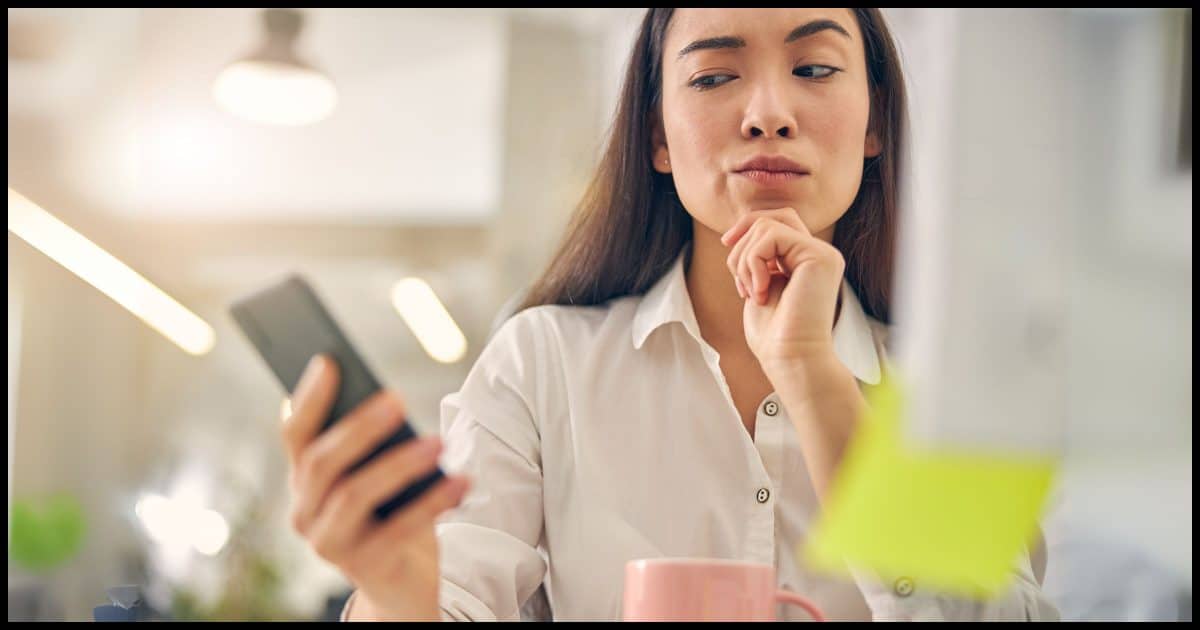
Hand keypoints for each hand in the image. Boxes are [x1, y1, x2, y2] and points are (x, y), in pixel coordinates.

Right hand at [281, 355, 470, 618]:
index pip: (295, 434)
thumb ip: (373, 446)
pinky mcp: (363, 568)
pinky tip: (462, 481)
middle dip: (360, 427)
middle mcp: (305, 512)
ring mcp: (329, 544)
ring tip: (438, 443)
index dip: (308, 397)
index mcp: (304, 482)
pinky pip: (397, 530)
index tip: (330, 361)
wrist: (402, 585)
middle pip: (322, 462)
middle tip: (398, 399)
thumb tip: (388, 401)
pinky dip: (432, 503)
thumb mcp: (378, 476)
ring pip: (354, 495)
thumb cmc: (390, 516)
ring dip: (399, 465)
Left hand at [721, 208, 844, 367]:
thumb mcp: (758, 286)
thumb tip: (737, 234)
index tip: (726, 244)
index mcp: (806, 260)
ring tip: (751, 292)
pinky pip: (771, 236)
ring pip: (766, 226)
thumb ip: (757, 259)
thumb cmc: (773, 335)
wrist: (791, 360)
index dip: (747, 226)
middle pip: (772, 216)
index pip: (777, 221)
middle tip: (739, 279)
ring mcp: (822, 253)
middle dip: (742, 240)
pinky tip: (760, 292)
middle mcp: (819, 254)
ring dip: (744, 260)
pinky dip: (753, 262)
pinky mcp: (820, 256)